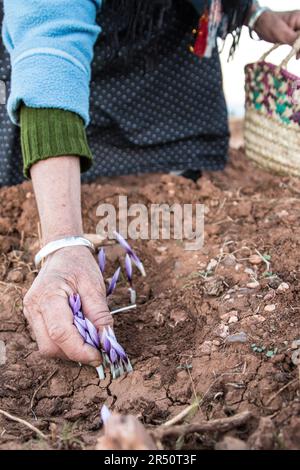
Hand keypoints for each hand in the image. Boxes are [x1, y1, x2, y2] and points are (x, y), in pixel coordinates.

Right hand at [24, 245, 111, 364]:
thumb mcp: (94, 285)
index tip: (99, 356)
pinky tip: (78, 331)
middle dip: (75, 353)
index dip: (80, 350)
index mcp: (48, 296)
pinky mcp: (34, 318)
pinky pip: (48, 339)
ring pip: (48, 347)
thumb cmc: (79, 265)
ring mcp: (31, 314)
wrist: (63, 252)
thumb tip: (106, 341)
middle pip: (51, 346)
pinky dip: (65, 342)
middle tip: (97, 347)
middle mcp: (34, 307)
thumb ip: (99, 314)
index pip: (60, 334)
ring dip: (70, 349)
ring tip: (88, 335)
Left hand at [254, 10, 299, 53]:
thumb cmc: (269, 25)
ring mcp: (295, 28)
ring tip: (297, 57)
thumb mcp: (283, 34)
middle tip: (298, 56)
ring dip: (299, 49)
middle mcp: (299, 23)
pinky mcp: (291, 34)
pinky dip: (296, 48)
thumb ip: (295, 39)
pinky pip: (297, 42)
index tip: (299, 52)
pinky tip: (296, 55)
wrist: (258, 24)